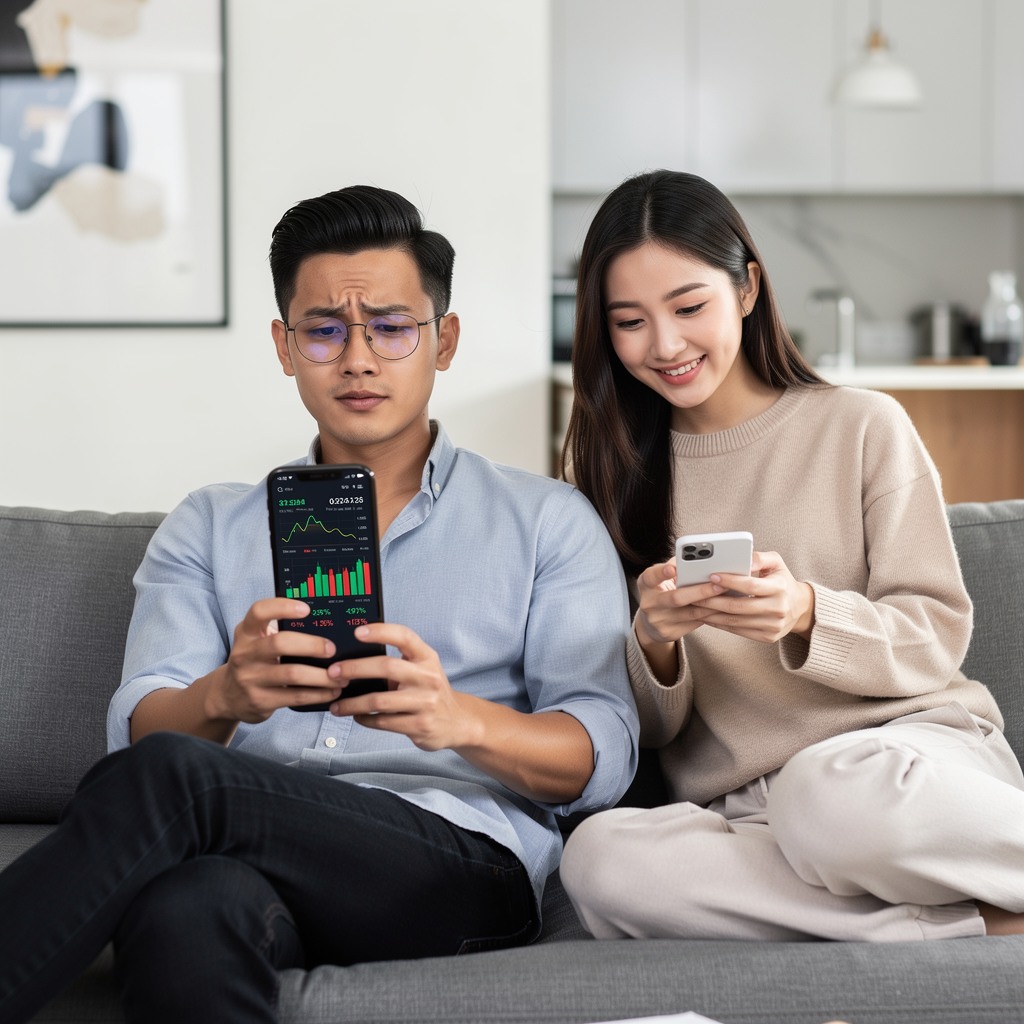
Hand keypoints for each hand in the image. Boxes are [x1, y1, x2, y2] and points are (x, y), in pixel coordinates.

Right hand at [207, 598, 344, 721]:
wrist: (228, 696)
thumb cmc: (254, 661)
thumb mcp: (257, 641)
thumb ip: (279, 630)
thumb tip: (324, 622)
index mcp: (246, 632)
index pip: (259, 611)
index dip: (283, 607)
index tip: (306, 609)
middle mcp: (245, 654)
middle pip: (280, 643)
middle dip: (312, 645)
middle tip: (331, 649)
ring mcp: (250, 679)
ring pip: (292, 674)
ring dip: (322, 676)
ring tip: (340, 676)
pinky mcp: (260, 701)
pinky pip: (295, 697)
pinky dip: (318, 694)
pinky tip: (331, 692)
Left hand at [326, 623, 476, 750]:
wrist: (457, 722)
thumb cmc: (429, 691)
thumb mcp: (422, 669)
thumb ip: (397, 662)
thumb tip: (353, 659)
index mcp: (427, 657)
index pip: (405, 637)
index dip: (381, 632)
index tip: (358, 632)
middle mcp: (428, 677)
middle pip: (386, 667)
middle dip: (355, 669)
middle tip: (333, 673)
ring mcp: (425, 703)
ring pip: (380, 701)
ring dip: (353, 703)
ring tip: (337, 705)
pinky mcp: (420, 725)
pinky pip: (384, 722)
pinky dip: (365, 719)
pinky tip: (357, 716)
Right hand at [634, 559, 724, 647]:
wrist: (651, 623)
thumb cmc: (662, 592)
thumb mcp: (661, 579)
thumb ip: (676, 568)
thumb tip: (699, 560)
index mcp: (646, 585)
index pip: (651, 576)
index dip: (662, 572)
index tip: (674, 568)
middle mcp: (649, 603)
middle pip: (676, 598)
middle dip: (700, 591)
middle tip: (719, 584)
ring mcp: (658, 620)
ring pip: (690, 613)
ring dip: (711, 604)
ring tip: (726, 595)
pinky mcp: (668, 633)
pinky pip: (694, 623)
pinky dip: (710, 615)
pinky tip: (722, 609)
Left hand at [691, 550, 814, 643]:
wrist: (799, 608)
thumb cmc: (782, 580)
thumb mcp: (776, 563)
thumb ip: (759, 558)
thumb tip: (742, 559)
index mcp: (781, 587)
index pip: (750, 585)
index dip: (729, 581)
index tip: (711, 576)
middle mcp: (779, 608)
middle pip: (738, 606)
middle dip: (713, 601)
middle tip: (694, 595)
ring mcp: (774, 625)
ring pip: (735, 621)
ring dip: (712, 615)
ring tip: (696, 606)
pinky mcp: (768, 637)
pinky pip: (739, 631)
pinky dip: (720, 624)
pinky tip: (708, 617)